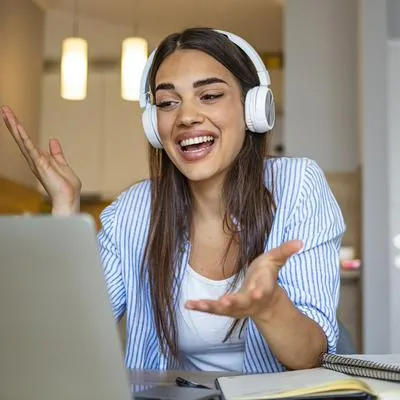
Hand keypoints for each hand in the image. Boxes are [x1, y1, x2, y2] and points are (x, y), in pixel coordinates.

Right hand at [1, 105, 80, 214]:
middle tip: (4, 109)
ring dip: (15, 126)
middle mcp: (34, 160)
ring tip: (6, 113)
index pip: (27, 141)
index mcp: (40, 159)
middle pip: (21, 138)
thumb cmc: (67, 186)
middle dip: (13, 124)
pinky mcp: (40, 165)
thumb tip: (52, 140)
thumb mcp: (63, 165)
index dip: (20, 128)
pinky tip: (18, 128)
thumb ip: (56, 153)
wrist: (69, 198)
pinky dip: (24, 138)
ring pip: (23, 141)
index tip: (11, 116)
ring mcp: (36, 162)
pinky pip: (30, 148)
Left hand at [184, 240, 302, 320]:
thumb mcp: (275, 261)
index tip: (257, 291)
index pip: (263, 289)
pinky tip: (188, 304)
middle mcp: (250, 300)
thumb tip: (300, 241)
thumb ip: (285, 251)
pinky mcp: (225, 308)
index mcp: (263, 287)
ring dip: (211, 307)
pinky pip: (212, 309)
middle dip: (234, 303)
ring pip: (224, 310)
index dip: (261, 290)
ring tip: (196, 304)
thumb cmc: (267, 277)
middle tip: (225, 302)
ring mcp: (237, 307)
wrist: (263, 301)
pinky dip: (201, 307)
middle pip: (242, 303)